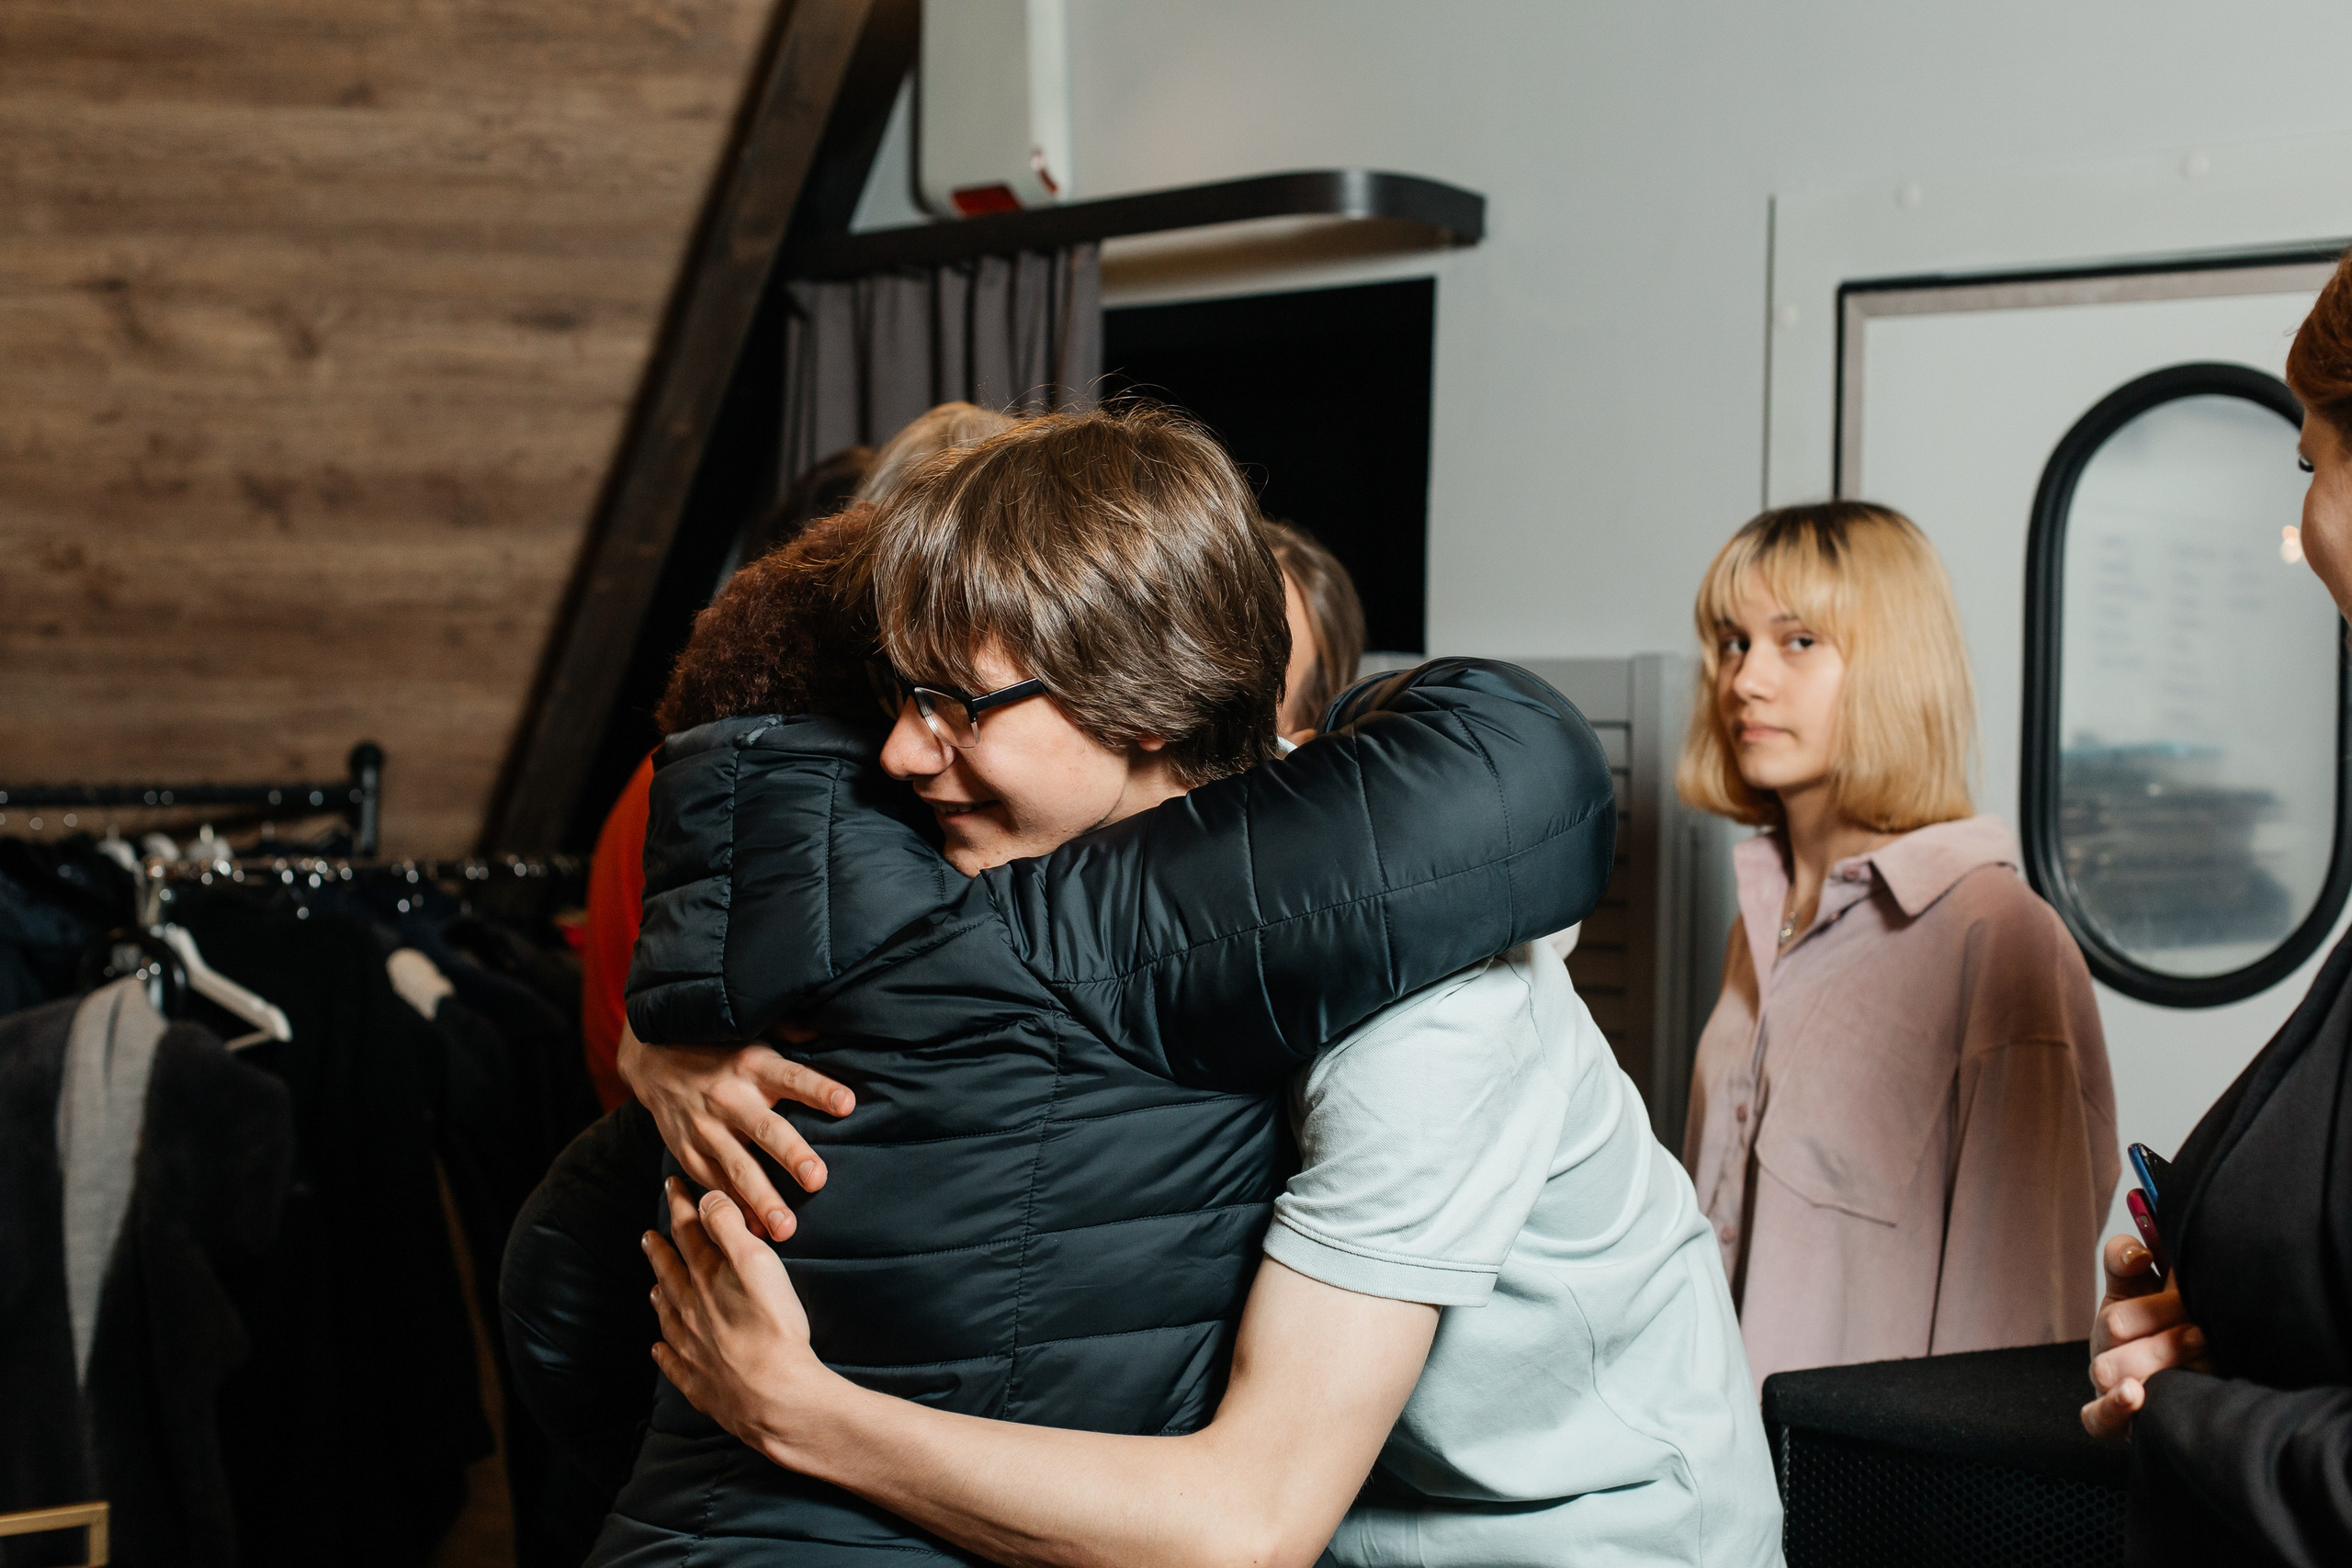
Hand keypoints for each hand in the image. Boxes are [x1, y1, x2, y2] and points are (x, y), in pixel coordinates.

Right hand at [618, 1023, 853, 1240]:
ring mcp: (705, 1128)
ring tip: (787, 1228)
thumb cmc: (718, 1046)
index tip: (847, 1104)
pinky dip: (733, 1208)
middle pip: (765, 1128)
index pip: (792, 1077)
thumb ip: (790, 1031)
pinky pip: (714, 1184)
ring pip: (737, 1167)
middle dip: (791, 1155)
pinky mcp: (687, 1151)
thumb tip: (826, 1027)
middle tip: (817, 1179)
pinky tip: (753, 1232)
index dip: (819, 1090)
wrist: (651, 1059)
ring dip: (762, 1199)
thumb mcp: (752, 1030)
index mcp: (752, 1064)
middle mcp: (729, 1097)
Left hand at [645, 1178, 836, 1449]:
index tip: (672, 1185)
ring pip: (667, 1314)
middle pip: (670, 1271)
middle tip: (648, 1233)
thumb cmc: (774, 1328)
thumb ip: (730, 1227)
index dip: (680, 1206)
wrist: (776, 1396)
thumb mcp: (758, 1264)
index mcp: (706, 1278)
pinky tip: (660, 1348)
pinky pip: (673, 1362)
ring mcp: (691, 1348)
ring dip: (660, 1293)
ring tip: (654, 1283)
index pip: (688, 1232)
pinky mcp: (700, 1381)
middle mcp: (690, 1311)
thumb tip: (706, 1199)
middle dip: (661, 1248)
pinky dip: (664, 1351)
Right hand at [2081, 1232, 2213, 1437]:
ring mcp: (2106, 1379)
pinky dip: (2115, 1405)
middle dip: (2161, 1319)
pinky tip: (2135, 1395)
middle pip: (2113, 1320)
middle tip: (2201, 1323)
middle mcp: (2110, 1338)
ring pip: (2108, 1366)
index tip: (2146, 1256)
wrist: (2206, 1416)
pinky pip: (2097, 1417)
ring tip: (2200, 1350)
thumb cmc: (2202, 1354)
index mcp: (2131, 1299)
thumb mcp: (2198, 1310)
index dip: (2126, 1257)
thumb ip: (2188, 1271)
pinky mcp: (2112, 1420)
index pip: (2116, 1263)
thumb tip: (2174, 1237)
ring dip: (2157, 1356)